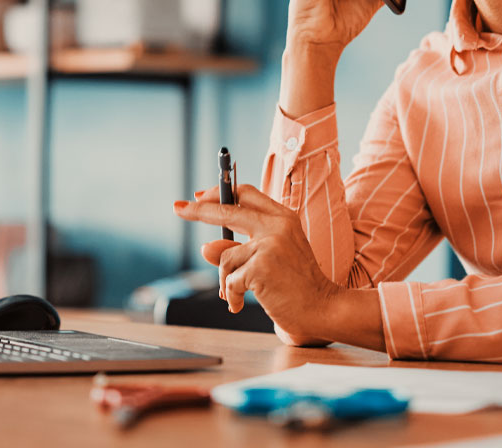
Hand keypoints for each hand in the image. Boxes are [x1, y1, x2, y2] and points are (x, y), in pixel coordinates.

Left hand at [172, 184, 339, 343]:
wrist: (323, 309)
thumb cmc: (297, 286)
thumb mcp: (267, 260)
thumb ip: (238, 249)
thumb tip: (205, 247)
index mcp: (283, 218)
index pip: (246, 194)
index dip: (221, 193)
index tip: (200, 195)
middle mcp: (277, 226)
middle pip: (228, 210)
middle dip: (199, 209)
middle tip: (178, 208)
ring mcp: (270, 245)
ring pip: (225, 257)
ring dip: (224, 280)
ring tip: (235, 295)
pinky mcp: (261, 267)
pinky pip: (229, 280)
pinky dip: (231, 296)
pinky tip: (240, 305)